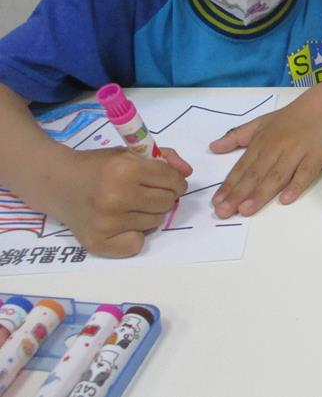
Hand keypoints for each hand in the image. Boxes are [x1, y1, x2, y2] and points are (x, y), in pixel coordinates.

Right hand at [58, 147, 190, 257]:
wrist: (59, 183)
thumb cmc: (99, 166)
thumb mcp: (130, 153)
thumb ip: (164, 158)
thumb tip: (187, 173)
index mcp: (125, 170)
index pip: (172, 180)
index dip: (175, 180)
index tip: (168, 181)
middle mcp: (116, 197)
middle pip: (167, 202)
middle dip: (163, 196)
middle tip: (145, 192)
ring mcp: (107, 222)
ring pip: (155, 222)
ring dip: (149, 214)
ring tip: (129, 205)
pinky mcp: (99, 242)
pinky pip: (137, 243)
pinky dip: (134, 235)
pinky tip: (121, 223)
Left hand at [209, 97, 321, 217]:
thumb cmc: (289, 118)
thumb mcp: (259, 123)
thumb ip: (236, 136)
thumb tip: (213, 147)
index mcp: (261, 142)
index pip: (242, 167)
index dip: (229, 185)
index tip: (216, 202)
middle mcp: (276, 148)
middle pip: (255, 174)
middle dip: (238, 194)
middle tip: (223, 212)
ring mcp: (296, 153)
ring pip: (276, 176)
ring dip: (261, 193)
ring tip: (246, 210)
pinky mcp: (315, 157)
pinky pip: (305, 173)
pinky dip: (296, 186)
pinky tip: (285, 199)